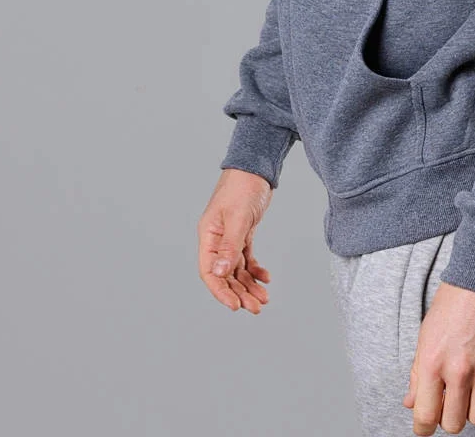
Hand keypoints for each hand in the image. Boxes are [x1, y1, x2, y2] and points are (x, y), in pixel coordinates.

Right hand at [197, 168, 274, 312]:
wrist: (256, 167)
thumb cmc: (242, 186)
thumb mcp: (238, 217)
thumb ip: (230, 246)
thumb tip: (219, 273)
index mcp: (208, 236)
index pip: (209, 272)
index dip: (221, 291)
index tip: (235, 306)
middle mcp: (217, 240)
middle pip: (224, 275)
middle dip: (239, 293)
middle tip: (256, 307)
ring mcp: (230, 237)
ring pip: (237, 270)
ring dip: (249, 285)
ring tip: (264, 299)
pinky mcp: (243, 234)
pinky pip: (246, 259)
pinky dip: (255, 270)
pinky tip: (266, 277)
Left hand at [402, 281, 474, 433]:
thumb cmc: (453, 303)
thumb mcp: (426, 334)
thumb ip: (417, 373)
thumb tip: (411, 403)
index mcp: (431, 361)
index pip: (424, 416)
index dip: (423, 428)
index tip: (425, 426)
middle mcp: (459, 368)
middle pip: (453, 423)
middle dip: (449, 418)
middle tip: (450, 402)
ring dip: (473, 410)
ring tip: (470, 392)